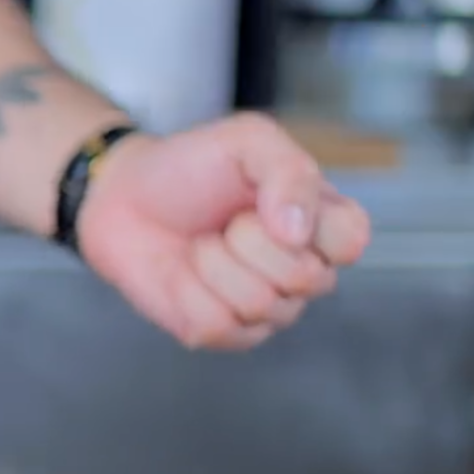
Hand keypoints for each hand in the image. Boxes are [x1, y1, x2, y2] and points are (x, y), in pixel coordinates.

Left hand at [75, 113, 370, 350]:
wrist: (123, 196)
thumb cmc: (191, 166)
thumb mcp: (246, 141)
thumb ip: (288, 170)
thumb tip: (297, 233)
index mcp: (322, 222)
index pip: (351, 241)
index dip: (312, 225)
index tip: (266, 201)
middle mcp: (305, 270)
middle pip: (306, 279)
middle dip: (248, 239)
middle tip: (226, 220)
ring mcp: (270, 308)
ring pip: (259, 305)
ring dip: (213, 263)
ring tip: (201, 242)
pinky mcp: (226, 333)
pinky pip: (217, 326)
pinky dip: (187, 292)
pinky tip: (183, 271)